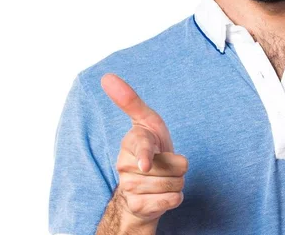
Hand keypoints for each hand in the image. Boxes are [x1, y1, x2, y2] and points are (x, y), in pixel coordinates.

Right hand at [101, 73, 188, 224]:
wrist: (143, 188)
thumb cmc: (151, 149)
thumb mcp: (146, 122)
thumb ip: (130, 101)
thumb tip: (106, 76)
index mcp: (130, 142)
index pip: (142, 147)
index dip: (146, 156)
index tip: (146, 165)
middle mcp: (124, 166)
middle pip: (173, 166)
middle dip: (177, 166)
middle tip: (165, 165)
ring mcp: (129, 188)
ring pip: (174, 184)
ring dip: (177, 182)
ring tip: (164, 179)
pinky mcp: (138, 207)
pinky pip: (172, 201)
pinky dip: (175, 198)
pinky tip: (162, 195)